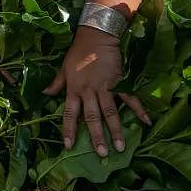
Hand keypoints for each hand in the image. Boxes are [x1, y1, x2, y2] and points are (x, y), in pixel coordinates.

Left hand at [43, 26, 149, 154]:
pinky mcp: (120, 82)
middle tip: (101, 154)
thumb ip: (56, 83)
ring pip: (110, 112)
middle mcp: (88, 91)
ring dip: (115, 130)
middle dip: (96, 136)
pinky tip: (146, 122)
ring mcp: (105, 87)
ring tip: (120, 147)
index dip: (69, 130)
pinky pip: (129, 98)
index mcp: (74, 89)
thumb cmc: (78, 51)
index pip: (69, 113)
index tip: (68, 146)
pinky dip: (138, 110)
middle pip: (92, 117)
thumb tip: (44, 94)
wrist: (97, 36)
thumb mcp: (64, 68)